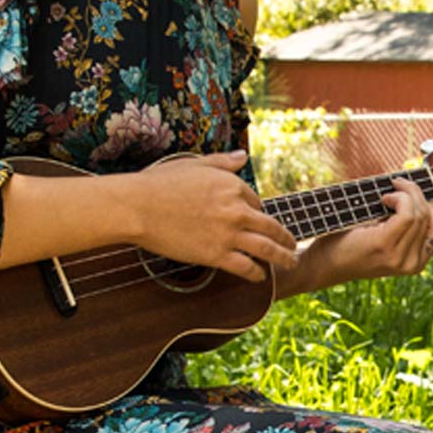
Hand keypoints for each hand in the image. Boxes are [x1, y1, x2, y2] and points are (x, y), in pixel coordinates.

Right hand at [129, 152, 294, 283]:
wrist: (138, 206)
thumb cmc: (160, 183)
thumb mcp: (196, 163)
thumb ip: (223, 162)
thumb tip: (242, 156)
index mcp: (233, 186)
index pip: (255, 202)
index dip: (256, 212)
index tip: (258, 221)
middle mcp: (236, 209)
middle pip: (270, 225)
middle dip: (285, 236)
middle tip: (293, 243)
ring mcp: (228, 234)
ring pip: (266, 248)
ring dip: (283, 257)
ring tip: (291, 262)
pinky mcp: (216, 255)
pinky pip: (245, 266)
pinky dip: (257, 273)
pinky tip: (261, 276)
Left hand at [299, 177, 432, 290]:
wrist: (322, 263)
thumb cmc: (350, 244)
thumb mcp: (386, 235)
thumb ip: (405, 223)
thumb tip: (419, 191)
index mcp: (416, 263)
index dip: (428, 206)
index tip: (409, 195)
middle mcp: (412, 264)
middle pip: (429, 217)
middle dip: (415, 194)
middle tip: (395, 185)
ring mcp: (399, 258)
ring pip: (418, 213)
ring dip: (406, 194)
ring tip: (386, 194)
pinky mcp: (385, 246)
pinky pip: (407, 214)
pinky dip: (399, 198)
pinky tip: (383, 199)